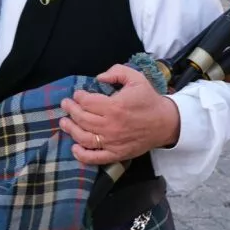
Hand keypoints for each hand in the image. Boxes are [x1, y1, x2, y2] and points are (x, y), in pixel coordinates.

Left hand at [59, 64, 180, 165]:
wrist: (165, 123)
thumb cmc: (148, 99)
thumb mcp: (136, 78)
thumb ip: (116, 72)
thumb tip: (99, 78)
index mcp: (115, 106)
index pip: (87, 102)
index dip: (78, 97)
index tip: (77, 94)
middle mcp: (111, 126)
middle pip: (82, 119)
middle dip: (70, 110)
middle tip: (66, 105)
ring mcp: (112, 142)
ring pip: (84, 138)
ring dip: (70, 130)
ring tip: (64, 123)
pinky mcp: (116, 154)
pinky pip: (95, 157)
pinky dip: (82, 155)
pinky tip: (74, 148)